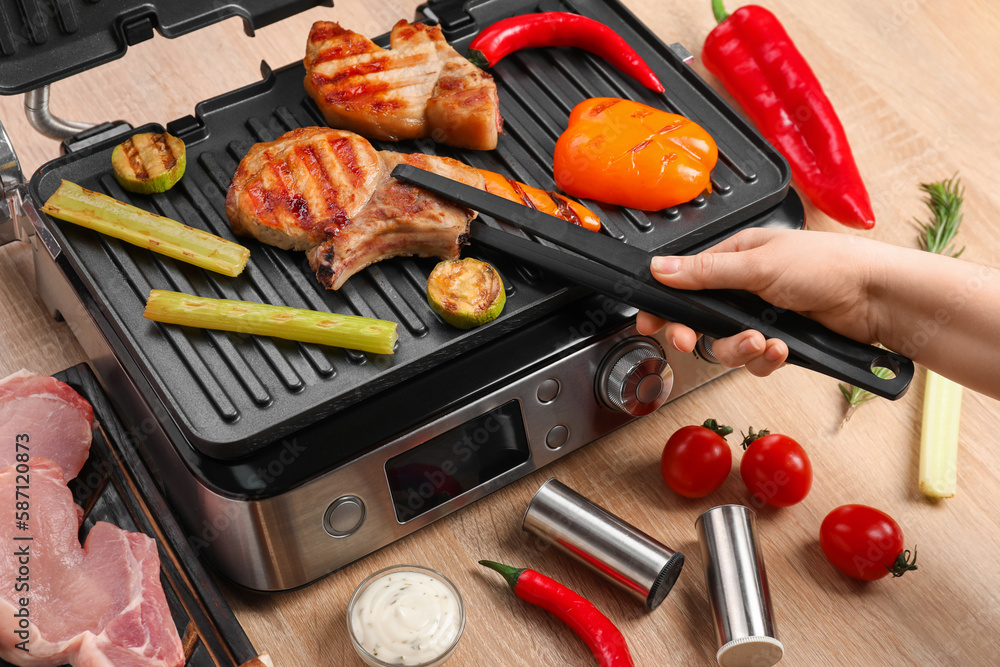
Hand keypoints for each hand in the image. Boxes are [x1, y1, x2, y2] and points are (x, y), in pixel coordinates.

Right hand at [636, 228, 887, 375]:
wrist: (876, 298)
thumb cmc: (827, 264)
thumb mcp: (758, 264)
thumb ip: (705, 272)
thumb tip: (660, 268)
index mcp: (734, 257)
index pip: (685, 282)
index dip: (665, 305)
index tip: (649, 323)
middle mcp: (744, 286)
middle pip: (700, 319)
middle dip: (696, 334)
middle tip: (690, 341)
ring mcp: (763, 315)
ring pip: (727, 344)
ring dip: (739, 348)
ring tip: (761, 341)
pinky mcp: (781, 339)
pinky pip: (755, 360)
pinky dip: (765, 358)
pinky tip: (782, 348)